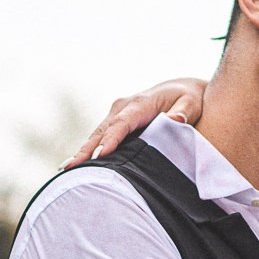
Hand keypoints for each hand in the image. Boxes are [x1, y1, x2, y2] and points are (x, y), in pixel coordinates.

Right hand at [66, 78, 207, 165]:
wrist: (182, 88)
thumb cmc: (190, 98)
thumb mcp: (193, 103)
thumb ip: (184, 111)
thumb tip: (175, 119)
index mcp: (140, 103)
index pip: (122, 124)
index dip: (111, 140)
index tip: (101, 156)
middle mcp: (123, 107)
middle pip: (102, 131)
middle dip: (86, 150)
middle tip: (71, 168)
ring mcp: (117, 113)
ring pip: (97, 134)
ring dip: (82, 151)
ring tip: (66, 169)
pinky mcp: (115, 120)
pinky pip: (100, 136)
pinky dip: (88, 150)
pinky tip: (76, 164)